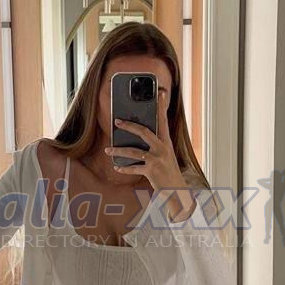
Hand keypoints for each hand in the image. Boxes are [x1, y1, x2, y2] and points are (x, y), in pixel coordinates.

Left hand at [106, 88, 195, 219]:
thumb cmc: (168, 171)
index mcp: (166, 142)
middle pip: (144, 132)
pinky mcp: (152, 171)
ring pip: (134, 151)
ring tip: (107, 150)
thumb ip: (154, 145)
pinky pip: (134, 168)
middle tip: (117, 122)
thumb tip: (137, 134)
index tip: (160, 93)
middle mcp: (163, 148)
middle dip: (129, 126)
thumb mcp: (164, 155)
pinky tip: (116, 167)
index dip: (161, 106)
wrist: (177, 191)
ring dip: (118, 151)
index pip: (163, 120)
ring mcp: (157, 160)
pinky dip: (124, 168)